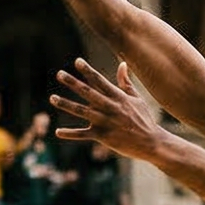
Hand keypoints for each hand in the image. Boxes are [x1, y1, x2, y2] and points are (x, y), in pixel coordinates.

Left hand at [50, 59, 165, 162]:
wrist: (151, 142)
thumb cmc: (144, 119)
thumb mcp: (137, 99)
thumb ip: (126, 82)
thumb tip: (122, 63)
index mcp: (118, 97)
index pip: (100, 80)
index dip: (88, 71)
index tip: (77, 61)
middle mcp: (110, 107)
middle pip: (88, 93)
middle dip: (73, 83)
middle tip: (59, 74)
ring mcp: (105, 122)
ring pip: (82, 111)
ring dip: (66, 104)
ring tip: (52, 98)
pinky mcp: (103, 137)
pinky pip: (83, 135)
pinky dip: (70, 134)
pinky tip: (57, 132)